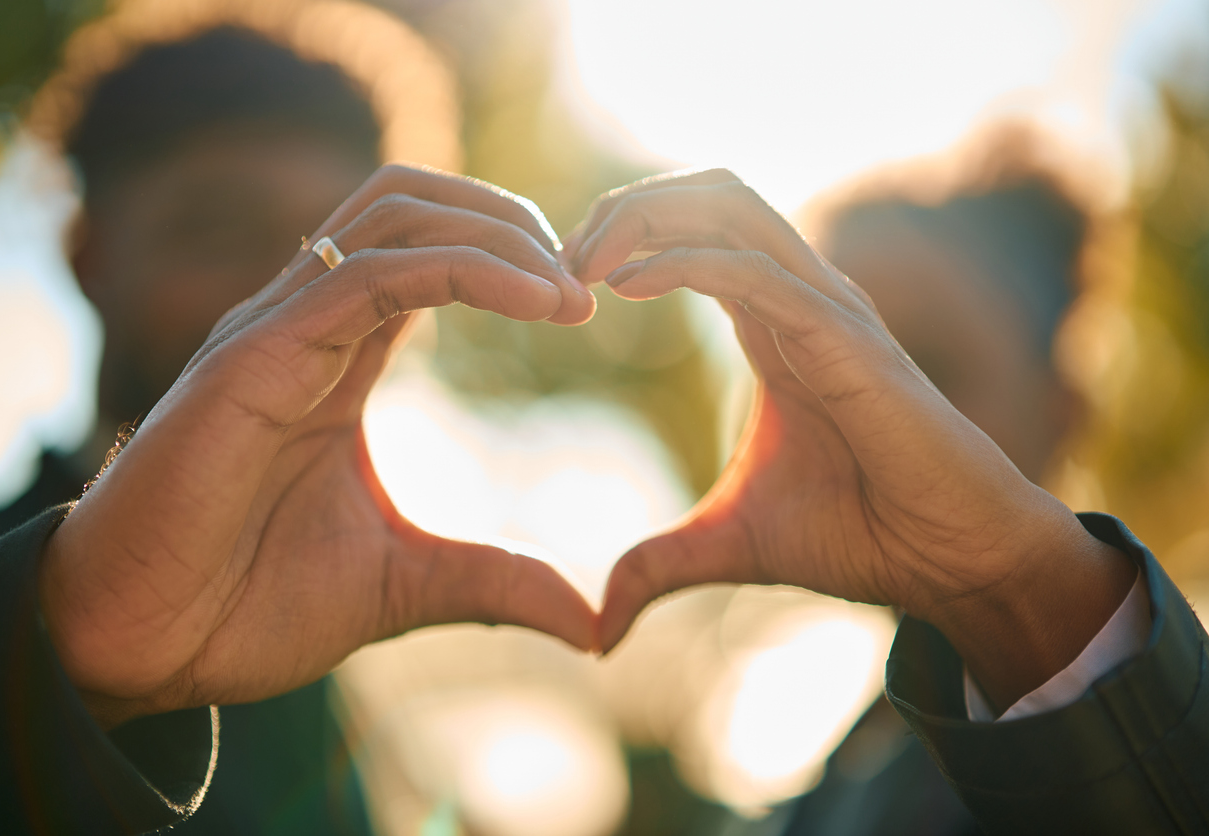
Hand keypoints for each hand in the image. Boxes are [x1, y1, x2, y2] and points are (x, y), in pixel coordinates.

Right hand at [41, 166, 598, 727]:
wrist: (139, 647)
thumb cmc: (246, 606)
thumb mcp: (403, 584)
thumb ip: (493, 581)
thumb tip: (591, 622)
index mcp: (337, 359)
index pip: (426, 253)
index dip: (510, 256)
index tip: (582, 306)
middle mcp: (306, 324)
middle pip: (412, 203)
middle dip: (509, 220)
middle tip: (584, 282)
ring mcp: (276, 330)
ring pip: (393, 213)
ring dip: (494, 231)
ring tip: (566, 288)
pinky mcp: (255, 355)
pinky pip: (369, 273)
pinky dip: (462, 267)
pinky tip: (535, 299)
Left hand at [570, 170, 1134, 710]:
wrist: (950, 561)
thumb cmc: (860, 536)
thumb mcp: (728, 544)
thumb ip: (658, 565)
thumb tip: (599, 628)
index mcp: (773, 324)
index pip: (696, 233)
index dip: (625, 237)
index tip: (562, 283)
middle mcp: (799, 299)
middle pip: (709, 197)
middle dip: (626, 208)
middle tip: (562, 260)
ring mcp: (826, 309)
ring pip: (731, 207)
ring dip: (646, 217)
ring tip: (584, 262)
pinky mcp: (845, 338)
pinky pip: (753, 271)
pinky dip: (683, 263)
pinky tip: (626, 288)